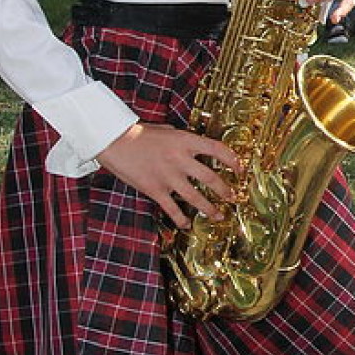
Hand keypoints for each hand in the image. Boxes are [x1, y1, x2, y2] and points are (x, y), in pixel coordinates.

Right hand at [97, 123, 241, 229]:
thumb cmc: (139, 134)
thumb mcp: (166, 130)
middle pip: (211, 178)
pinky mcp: (155, 189)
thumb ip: (182, 139)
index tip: (240, 169)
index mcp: (185, 141)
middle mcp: (180, 159)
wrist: (114, 141)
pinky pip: (172, 208)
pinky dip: (180, 218)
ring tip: (218, 215)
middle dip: (225, 190)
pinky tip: (186, 224)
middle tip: (232, 197)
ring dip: (209, 208)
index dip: (232, 160)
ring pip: (195, 197)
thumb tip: (194, 145)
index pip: (217, 149)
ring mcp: (168, 176)